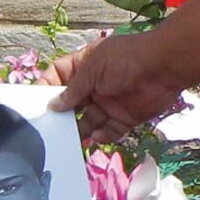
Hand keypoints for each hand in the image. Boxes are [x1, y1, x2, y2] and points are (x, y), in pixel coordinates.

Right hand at [41, 33, 187, 142]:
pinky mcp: (126, 118)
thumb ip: (73, 89)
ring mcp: (110, 102)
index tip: (38, 102)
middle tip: (51, 128)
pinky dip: (102, 136)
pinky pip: (110, 131)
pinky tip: (97, 136)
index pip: (59, 75)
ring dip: (80, 130)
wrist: (162, 68)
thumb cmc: (125, 60)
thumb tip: (54, 105)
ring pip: (89, 120)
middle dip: (62, 114)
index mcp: (85, 66)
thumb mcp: (92, 69)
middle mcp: (95, 85)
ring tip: (70, 139)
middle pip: (72, 102)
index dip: (48, 87)